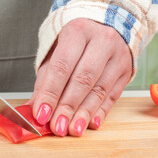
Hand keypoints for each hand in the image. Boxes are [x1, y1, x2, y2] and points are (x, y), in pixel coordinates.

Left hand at [29, 18, 132, 136]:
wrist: (107, 27)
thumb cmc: (75, 44)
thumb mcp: (56, 54)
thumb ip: (44, 82)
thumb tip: (31, 111)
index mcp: (77, 32)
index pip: (61, 67)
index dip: (51, 93)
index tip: (41, 114)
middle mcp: (101, 41)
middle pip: (83, 79)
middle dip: (68, 106)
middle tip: (57, 127)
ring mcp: (117, 56)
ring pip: (100, 89)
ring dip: (85, 113)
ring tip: (73, 130)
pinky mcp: (126, 70)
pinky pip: (113, 95)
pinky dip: (101, 111)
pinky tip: (91, 123)